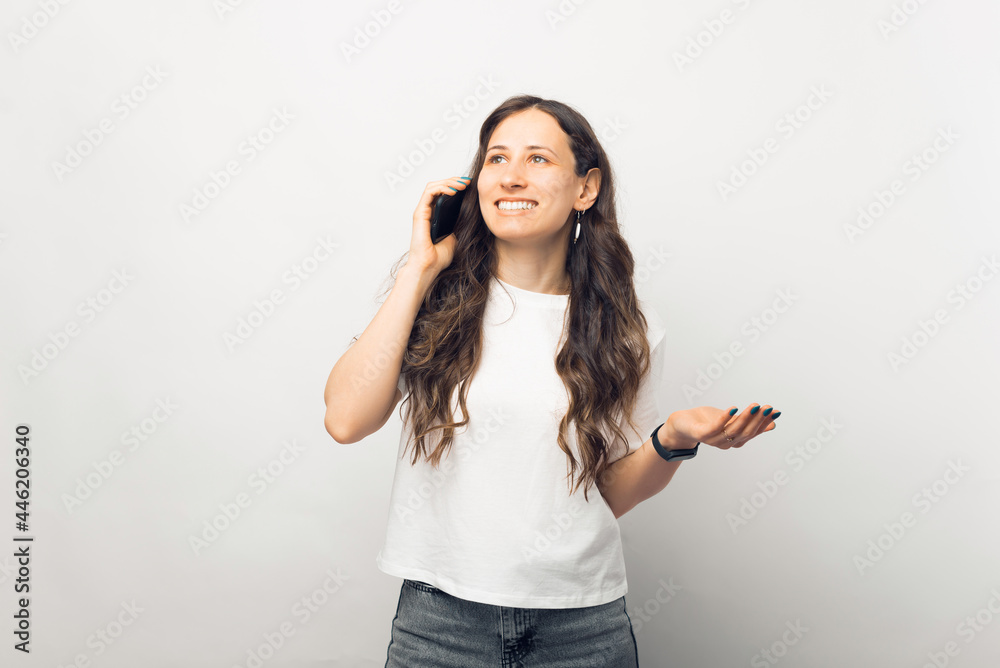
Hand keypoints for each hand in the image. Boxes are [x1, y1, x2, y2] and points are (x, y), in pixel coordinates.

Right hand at [406, 176, 471, 276]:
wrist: (429, 267)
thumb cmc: (439, 256)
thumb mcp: (456, 236)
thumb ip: (459, 224)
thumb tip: (471, 213)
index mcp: (435, 215)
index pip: (444, 193)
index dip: (456, 186)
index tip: (470, 186)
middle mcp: (427, 211)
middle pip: (439, 186)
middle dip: (454, 180)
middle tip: (467, 181)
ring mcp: (422, 211)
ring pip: (433, 186)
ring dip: (449, 181)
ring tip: (462, 184)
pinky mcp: (419, 213)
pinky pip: (429, 193)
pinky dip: (442, 188)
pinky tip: (454, 191)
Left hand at [661, 403, 780, 450]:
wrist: (680, 425)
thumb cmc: (706, 422)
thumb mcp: (731, 421)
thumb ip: (749, 422)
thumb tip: (773, 422)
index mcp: (734, 440)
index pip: (753, 432)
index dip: (764, 422)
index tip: (775, 411)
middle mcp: (725, 443)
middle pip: (745, 432)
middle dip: (758, 419)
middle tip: (767, 407)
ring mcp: (713, 440)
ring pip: (732, 430)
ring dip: (744, 418)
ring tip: (754, 406)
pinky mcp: (701, 434)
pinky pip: (715, 428)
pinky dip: (724, 418)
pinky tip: (732, 408)